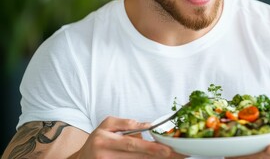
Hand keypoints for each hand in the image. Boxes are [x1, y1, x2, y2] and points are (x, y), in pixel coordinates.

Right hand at [70, 116, 185, 158]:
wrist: (82, 158)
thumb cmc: (97, 139)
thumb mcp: (107, 124)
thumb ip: (126, 123)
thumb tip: (147, 125)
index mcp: (105, 141)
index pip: (131, 145)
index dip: (150, 148)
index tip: (167, 150)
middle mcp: (107, 156)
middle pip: (137, 157)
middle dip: (158, 155)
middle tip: (176, 154)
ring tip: (175, 157)